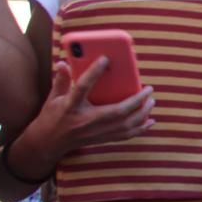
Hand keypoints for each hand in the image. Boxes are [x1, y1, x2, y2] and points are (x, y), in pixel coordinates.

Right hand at [8, 59, 154, 178]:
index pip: (82, 87)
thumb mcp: (53, 97)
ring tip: (152, 101)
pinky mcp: (102, 139)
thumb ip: (61, 80)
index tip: (106, 58)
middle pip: (116, 112)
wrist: (49, 142)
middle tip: (149, 89)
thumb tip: (63, 63)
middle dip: (136, 101)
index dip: (93, 72)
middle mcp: (85, 121)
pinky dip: (141, 128)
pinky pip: (126, 135)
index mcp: (70, 106)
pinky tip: (150, 120)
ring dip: (142, 113)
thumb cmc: (52, 116)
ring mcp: (96, 132)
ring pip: (125, 125)